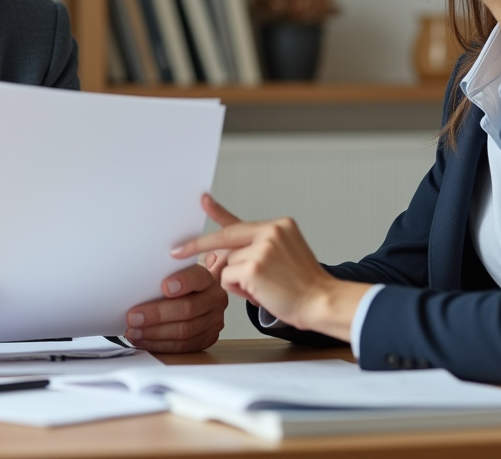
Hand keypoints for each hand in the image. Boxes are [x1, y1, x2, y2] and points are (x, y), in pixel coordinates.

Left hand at [124, 263, 227, 352]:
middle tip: (134, 317)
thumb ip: (163, 276)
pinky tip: (145, 341)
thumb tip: (136, 285)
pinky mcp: (207, 339)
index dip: (182, 282)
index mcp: (206, 279)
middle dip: (157, 315)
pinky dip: (160, 345)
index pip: (197, 278)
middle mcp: (214, 299)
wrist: (199, 297)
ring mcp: (213, 321)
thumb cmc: (181, 285)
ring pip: (184, 331)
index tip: (164, 287)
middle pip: (187, 309)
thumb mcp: (175, 274)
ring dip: (155, 334)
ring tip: (134, 332)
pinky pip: (183, 346)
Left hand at [171, 194, 367, 340]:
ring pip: (227, 263)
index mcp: (280, 226)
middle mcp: (271, 231)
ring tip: (263, 288)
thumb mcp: (282, 258)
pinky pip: (227, 279)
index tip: (201, 199)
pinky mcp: (253, 267)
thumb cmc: (303, 286)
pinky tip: (261, 293)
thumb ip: (252, 251)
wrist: (322, 301)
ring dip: (237, 281)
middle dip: (199, 248)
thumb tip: (216, 257)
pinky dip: (239, 291)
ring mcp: (262, 248)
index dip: (216, 211)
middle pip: (225, 240)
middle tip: (177, 251)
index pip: (239, 220)